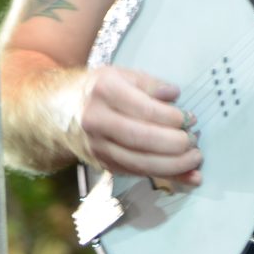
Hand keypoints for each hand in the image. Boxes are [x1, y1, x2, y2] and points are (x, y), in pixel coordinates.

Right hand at [63, 64, 199, 185]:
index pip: (144, 110)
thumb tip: (174, 94)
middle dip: (175, 144)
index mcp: (104, 92)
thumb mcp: (119, 75)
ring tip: (195, 158)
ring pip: (141, 163)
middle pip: (142, 139)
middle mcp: (97, 121)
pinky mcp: (104, 164)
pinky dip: (167, 177)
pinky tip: (189, 176)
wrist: (57, 111)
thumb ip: (149, 84)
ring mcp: (98, 146)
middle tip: (194, 141)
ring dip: (175, 165)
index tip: (189, 118)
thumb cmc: (96, 90)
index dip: (172, 117)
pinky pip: (139, 173)